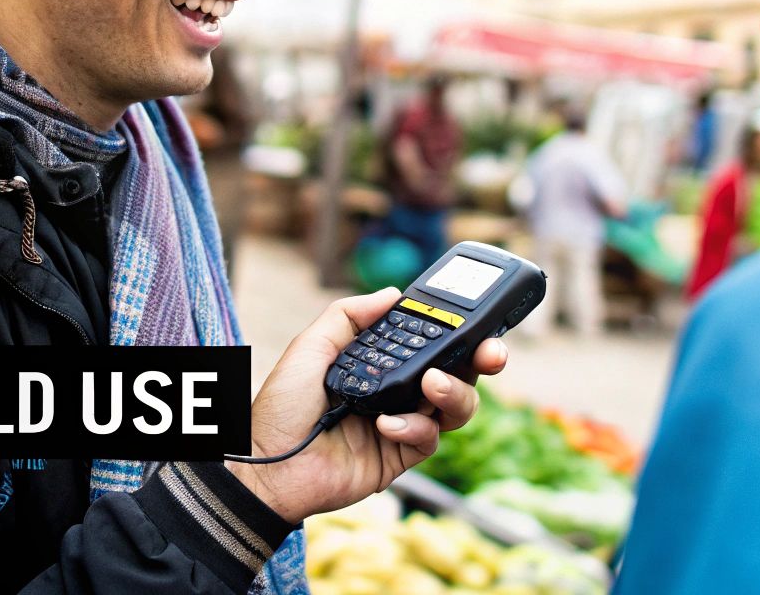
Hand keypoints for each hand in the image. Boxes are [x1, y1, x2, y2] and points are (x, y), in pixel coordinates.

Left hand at [225, 288, 508, 521]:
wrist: (268, 466)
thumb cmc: (281, 407)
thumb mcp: (311, 347)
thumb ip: (349, 315)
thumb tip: (392, 294)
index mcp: (381, 363)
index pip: (431, 342)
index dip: (458, 331)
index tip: (476, 319)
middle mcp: (398, 391)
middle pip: (457, 372)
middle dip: (482, 359)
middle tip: (491, 352)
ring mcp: (402, 425)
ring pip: (456, 407)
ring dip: (454, 391)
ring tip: (431, 384)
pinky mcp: (400, 458)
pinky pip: (429, 439)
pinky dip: (414, 427)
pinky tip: (386, 424)